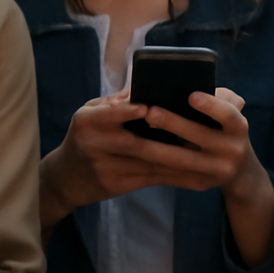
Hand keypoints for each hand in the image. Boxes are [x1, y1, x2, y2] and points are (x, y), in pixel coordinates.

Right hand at [42, 90, 262, 217]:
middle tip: (199, 139)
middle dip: (171, 143)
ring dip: (182, 164)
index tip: (148, 108)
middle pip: (138, 144)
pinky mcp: (115, 186)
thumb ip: (118, 102)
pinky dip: (176, 178)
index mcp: (87, 120)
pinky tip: (198, 177)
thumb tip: (152, 86)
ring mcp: (105, 168)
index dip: (128, 112)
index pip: (109, 113)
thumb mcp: (91, 112)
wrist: (64, 177)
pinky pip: (152, 180)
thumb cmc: (85, 135)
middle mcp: (93, 144)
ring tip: (209, 161)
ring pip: (150, 165)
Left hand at [137, 88, 263, 195]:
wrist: (238, 168)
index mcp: (238, 127)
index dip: (210, 105)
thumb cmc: (224, 127)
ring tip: (136, 135)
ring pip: (183, 160)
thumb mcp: (228, 109)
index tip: (191, 95)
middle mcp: (233, 150)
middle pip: (201, 136)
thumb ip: (216, 97)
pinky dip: (155, 163)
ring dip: (157, 148)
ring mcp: (218, 171)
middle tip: (150, 112)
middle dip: (173, 124)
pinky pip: (175, 174)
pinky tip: (137, 155)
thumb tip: (187, 87)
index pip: (227, 114)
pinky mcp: (200, 183)